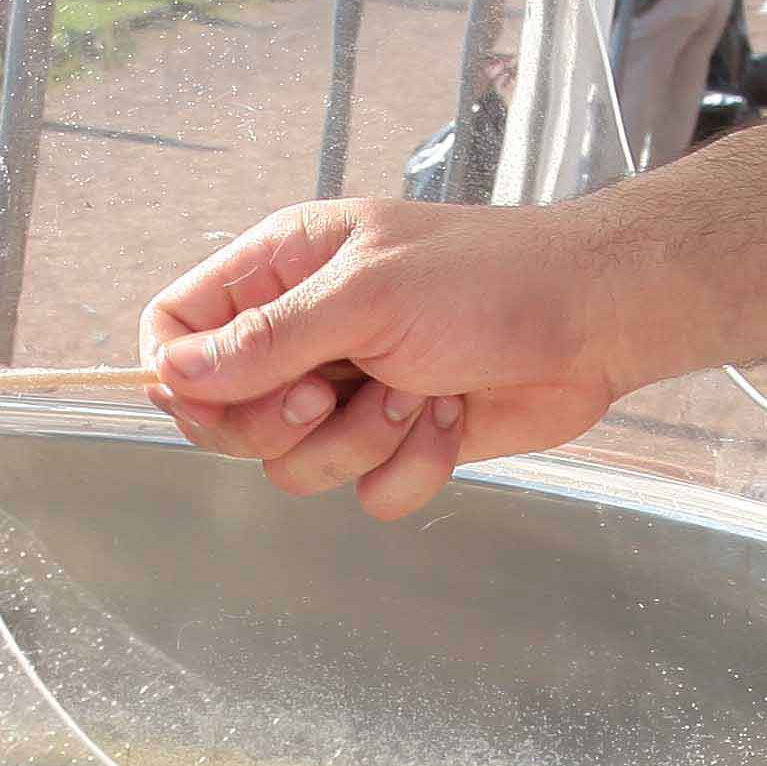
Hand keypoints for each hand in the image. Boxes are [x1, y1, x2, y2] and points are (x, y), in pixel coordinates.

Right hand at [135, 198, 633, 520]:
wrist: (594, 319)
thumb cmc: (490, 280)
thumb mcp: (367, 295)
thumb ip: (266, 339)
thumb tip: (172, 373)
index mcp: (281, 272)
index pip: (176, 330)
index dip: (183, 377)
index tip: (218, 398)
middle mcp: (304, 335)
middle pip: (224, 418)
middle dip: (280, 423)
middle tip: (331, 391)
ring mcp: (350, 394)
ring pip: (294, 467)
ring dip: (362, 442)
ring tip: (418, 393)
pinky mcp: (397, 444)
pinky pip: (364, 493)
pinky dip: (411, 467)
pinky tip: (451, 417)